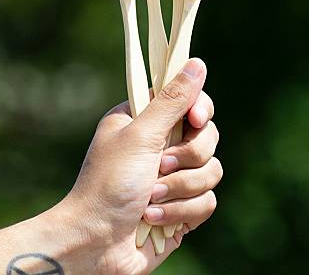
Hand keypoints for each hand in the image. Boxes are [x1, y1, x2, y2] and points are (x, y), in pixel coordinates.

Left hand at [45, 58, 221, 273]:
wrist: (95, 244)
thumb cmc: (108, 185)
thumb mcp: (140, 136)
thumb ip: (172, 100)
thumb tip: (197, 62)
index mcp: (147, 122)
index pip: (192, 101)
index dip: (199, 110)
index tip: (195, 119)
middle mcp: (163, 147)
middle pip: (209, 137)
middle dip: (186, 158)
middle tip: (158, 167)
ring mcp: (175, 179)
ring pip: (213, 171)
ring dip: (180, 188)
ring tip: (149, 199)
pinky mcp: (183, 208)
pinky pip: (208, 202)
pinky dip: (180, 212)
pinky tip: (152, 219)